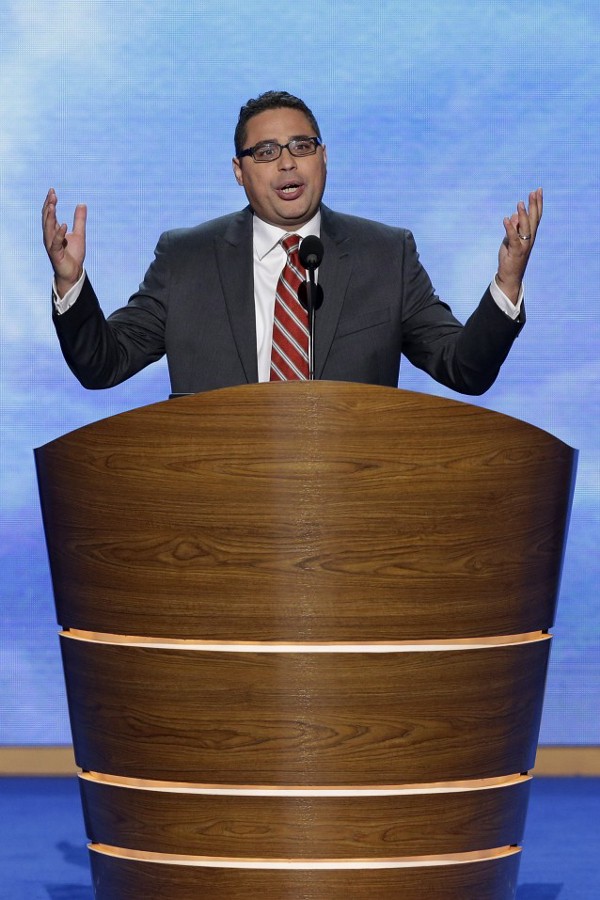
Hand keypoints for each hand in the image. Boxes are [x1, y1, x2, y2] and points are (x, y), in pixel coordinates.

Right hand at [42, 188, 86, 297]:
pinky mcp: (55, 254)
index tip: (52, 190)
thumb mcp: (79, 234)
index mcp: (54, 230)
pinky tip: (64, 225)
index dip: (50, 202)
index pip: (50, 214)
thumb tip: (82, 204)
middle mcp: (50, 236)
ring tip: (53, 205)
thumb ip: (80, 220)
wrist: (74, 272)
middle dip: (49, 205)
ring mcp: (51, 244)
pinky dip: (59, 233)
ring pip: (48, 228)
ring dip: (50, 216)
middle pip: (47, 218)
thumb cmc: (73, 254)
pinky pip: (56, 242)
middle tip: (52, 194)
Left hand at [496, 187, 542, 303]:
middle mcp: (529, 239)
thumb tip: (513, 215)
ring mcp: (524, 245)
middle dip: (535, 205)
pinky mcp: (515, 251)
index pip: (536, 216)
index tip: (538, 190)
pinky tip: (506, 219)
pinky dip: (510, 228)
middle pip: (534, 219)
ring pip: (526, 228)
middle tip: (535, 191)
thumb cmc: (511, 257)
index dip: (538, 203)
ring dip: (523, 215)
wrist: (510, 276)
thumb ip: (513, 228)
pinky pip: (513, 238)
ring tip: (520, 203)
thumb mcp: (511, 239)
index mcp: (530, 235)